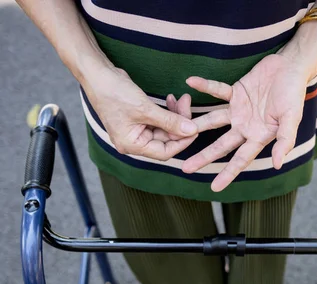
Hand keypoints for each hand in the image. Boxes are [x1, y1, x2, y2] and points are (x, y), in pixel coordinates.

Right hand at [83, 66, 198, 160]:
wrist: (97, 74)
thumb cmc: (114, 93)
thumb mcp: (145, 108)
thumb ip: (170, 121)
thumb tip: (192, 131)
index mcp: (132, 145)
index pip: (164, 152)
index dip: (182, 142)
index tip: (195, 129)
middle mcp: (134, 141)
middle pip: (167, 139)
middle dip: (180, 123)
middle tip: (187, 104)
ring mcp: (137, 130)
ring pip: (165, 128)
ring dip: (176, 115)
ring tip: (182, 99)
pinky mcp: (139, 119)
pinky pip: (159, 120)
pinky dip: (168, 111)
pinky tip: (172, 99)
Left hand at [182, 54, 307, 191]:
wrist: (291, 68)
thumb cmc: (294, 94)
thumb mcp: (292, 119)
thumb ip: (285, 141)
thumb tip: (277, 164)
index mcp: (259, 136)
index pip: (241, 159)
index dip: (228, 174)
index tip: (214, 187)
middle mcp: (246, 127)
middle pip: (221, 145)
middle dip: (204, 157)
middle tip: (185, 168)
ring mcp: (239, 110)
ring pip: (213, 121)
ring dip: (197, 125)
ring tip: (177, 132)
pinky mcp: (236, 92)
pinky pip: (217, 90)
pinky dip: (205, 86)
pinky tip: (190, 82)